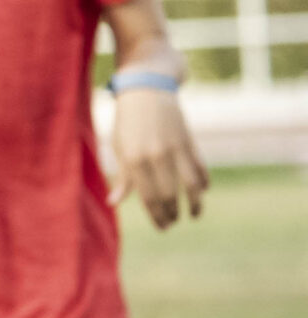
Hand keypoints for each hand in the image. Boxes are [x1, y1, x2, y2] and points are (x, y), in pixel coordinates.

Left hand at [112, 86, 208, 228]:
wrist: (146, 89)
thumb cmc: (128, 121)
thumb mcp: (119, 147)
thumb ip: (122, 177)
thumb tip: (113, 202)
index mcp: (134, 159)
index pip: (148, 197)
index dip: (157, 216)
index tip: (162, 227)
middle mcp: (155, 156)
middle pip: (169, 195)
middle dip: (172, 214)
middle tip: (172, 223)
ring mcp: (175, 149)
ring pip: (191, 186)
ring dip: (194, 205)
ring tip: (192, 215)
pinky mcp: (190, 142)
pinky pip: (201, 169)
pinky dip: (204, 183)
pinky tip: (201, 192)